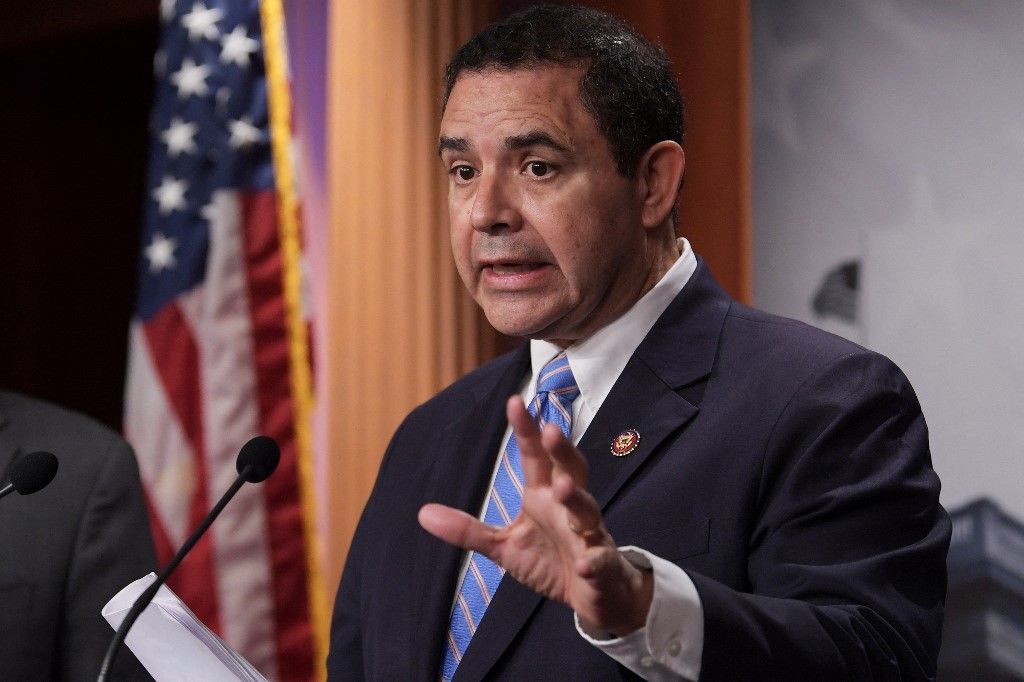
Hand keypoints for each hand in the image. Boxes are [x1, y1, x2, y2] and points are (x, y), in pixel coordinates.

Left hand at [418, 395, 653, 636]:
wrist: (593, 593)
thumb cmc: (549, 560)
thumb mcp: (503, 546)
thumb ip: (467, 530)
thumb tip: (422, 513)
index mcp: (543, 496)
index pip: (535, 457)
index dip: (526, 431)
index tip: (514, 402)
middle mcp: (568, 507)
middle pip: (570, 470)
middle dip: (562, 450)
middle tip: (550, 430)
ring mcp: (589, 534)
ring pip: (587, 509)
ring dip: (577, 497)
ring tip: (563, 487)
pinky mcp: (602, 566)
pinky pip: (601, 560)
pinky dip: (595, 560)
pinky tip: (585, 563)